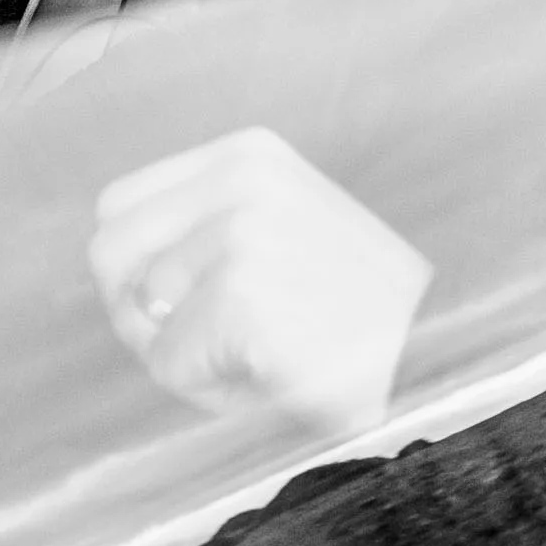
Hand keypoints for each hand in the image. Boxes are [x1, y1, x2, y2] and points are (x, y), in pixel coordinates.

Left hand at [88, 126, 430, 432]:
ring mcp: (246, 232)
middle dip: (139, 314)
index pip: (117, 207)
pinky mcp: (247, 294)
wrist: (437, 359)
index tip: (182, 308)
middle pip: (108, 252)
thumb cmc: (350, 324)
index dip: (133, 273)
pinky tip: (263, 381)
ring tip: (256, 360)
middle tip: (205, 348)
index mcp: (248, 157)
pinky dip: (204, 388)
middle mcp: (243, 180)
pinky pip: (169, 361)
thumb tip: (116, 280)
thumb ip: (198, 240)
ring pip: (140, 313)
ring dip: (186, 356)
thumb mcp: (276, 248)